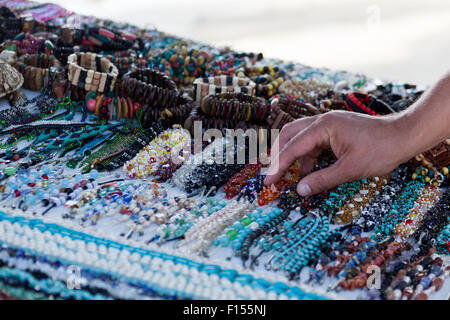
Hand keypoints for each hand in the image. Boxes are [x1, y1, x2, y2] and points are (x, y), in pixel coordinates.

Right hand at [264, 110, 415, 195]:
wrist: (405, 136)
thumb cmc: (381, 150)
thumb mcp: (350, 169)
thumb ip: (322, 179)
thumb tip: (300, 190)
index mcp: (324, 126)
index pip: (293, 146)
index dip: (279, 165)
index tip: (269, 181)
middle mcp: (322, 121)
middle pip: (289, 134)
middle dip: (278, 155)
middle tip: (272, 174)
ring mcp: (328, 124)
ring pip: (299, 137)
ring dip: (291, 155)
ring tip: (286, 175)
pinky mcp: (334, 130)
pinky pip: (313, 142)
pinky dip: (306, 156)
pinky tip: (307, 171)